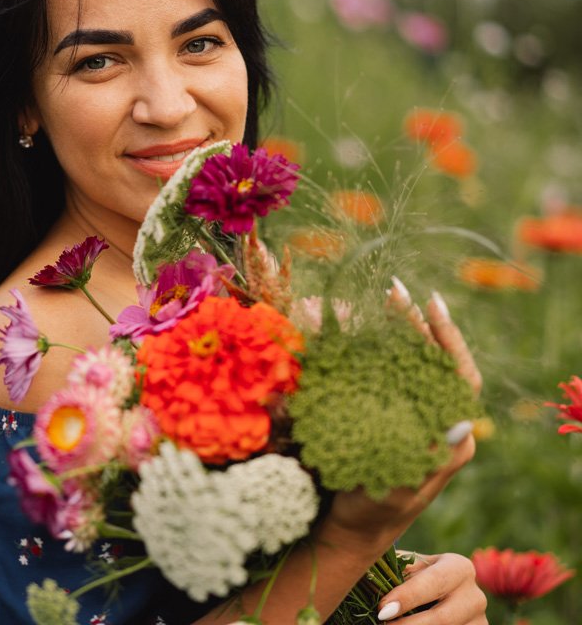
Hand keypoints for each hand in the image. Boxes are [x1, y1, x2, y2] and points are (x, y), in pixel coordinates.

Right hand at [328, 278, 480, 545]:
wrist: (348, 523)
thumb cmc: (374, 506)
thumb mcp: (403, 484)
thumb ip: (430, 455)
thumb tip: (466, 419)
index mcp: (451, 436)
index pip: (460, 375)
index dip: (448, 337)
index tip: (430, 301)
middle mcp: (435, 420)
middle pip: (433, 360)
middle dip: (414, 323)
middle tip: (392, 291)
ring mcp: (411, 415)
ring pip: (408, 362)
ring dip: (390, 331)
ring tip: (372, 303)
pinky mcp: (387, 414)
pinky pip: (384, 374)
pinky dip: (368, 349)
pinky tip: (351, 332)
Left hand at [376, 552, 487, 623]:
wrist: (445, 596)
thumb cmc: (419, 578)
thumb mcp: (413, 568)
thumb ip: (397, 569)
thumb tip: (370, 572)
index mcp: (459, 568)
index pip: (432, 583)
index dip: (407, 597)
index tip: (382, 609)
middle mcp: (475, 596)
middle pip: (442, 618)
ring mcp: (480, 622)